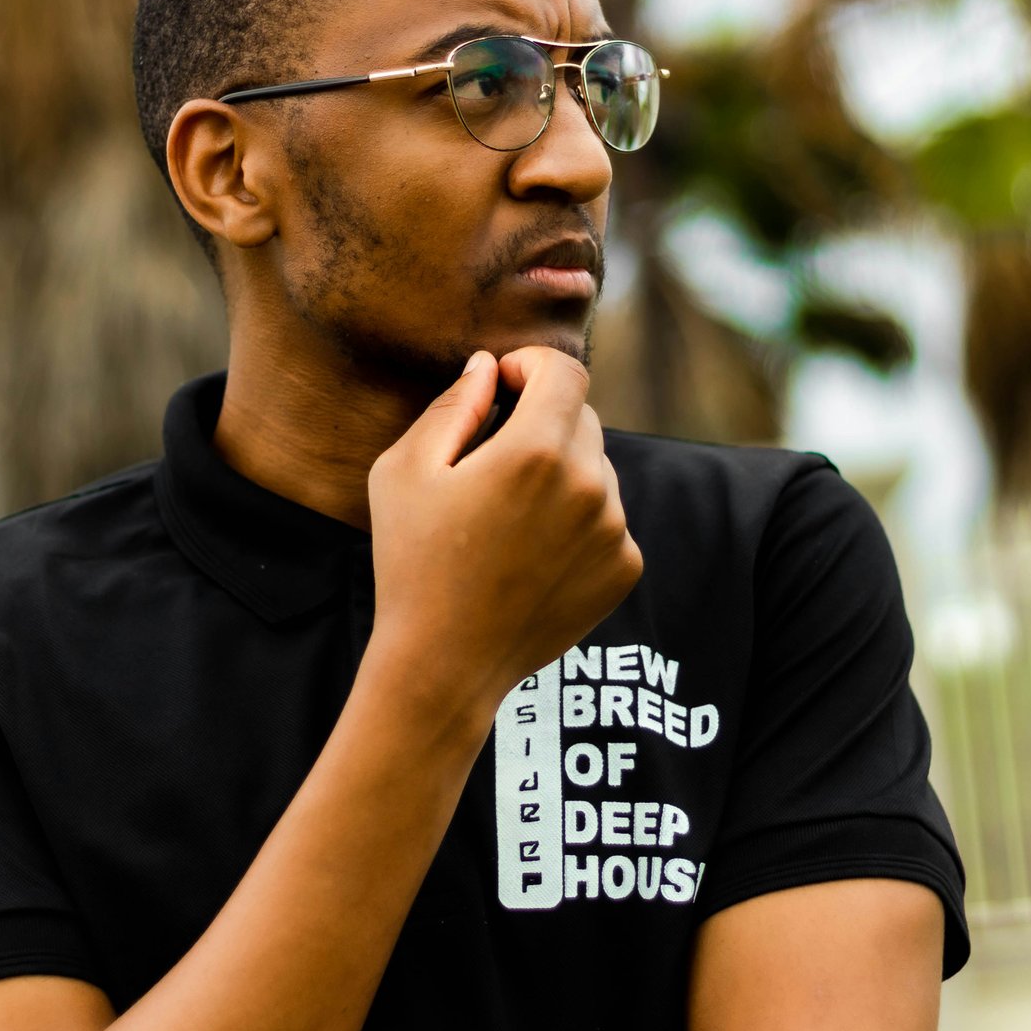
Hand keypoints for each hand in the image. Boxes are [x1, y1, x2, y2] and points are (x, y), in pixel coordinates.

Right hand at [367, 345, 642, 725]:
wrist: (444, 664)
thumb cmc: (413, 563)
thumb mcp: (406, 471)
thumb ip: (454, 406)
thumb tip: (487, 367)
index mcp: (537, 451)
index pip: (565, 371)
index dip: (530, 366)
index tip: (502, 388)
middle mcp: (590, 485)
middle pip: (582, 418)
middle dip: (541, 421)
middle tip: (492, 463)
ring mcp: (614, 530)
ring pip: (596, 468)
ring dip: (561, 474)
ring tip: (507, 520)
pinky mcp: (625, 567)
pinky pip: (607, 517)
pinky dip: (577, 521)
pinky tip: (530, 554)